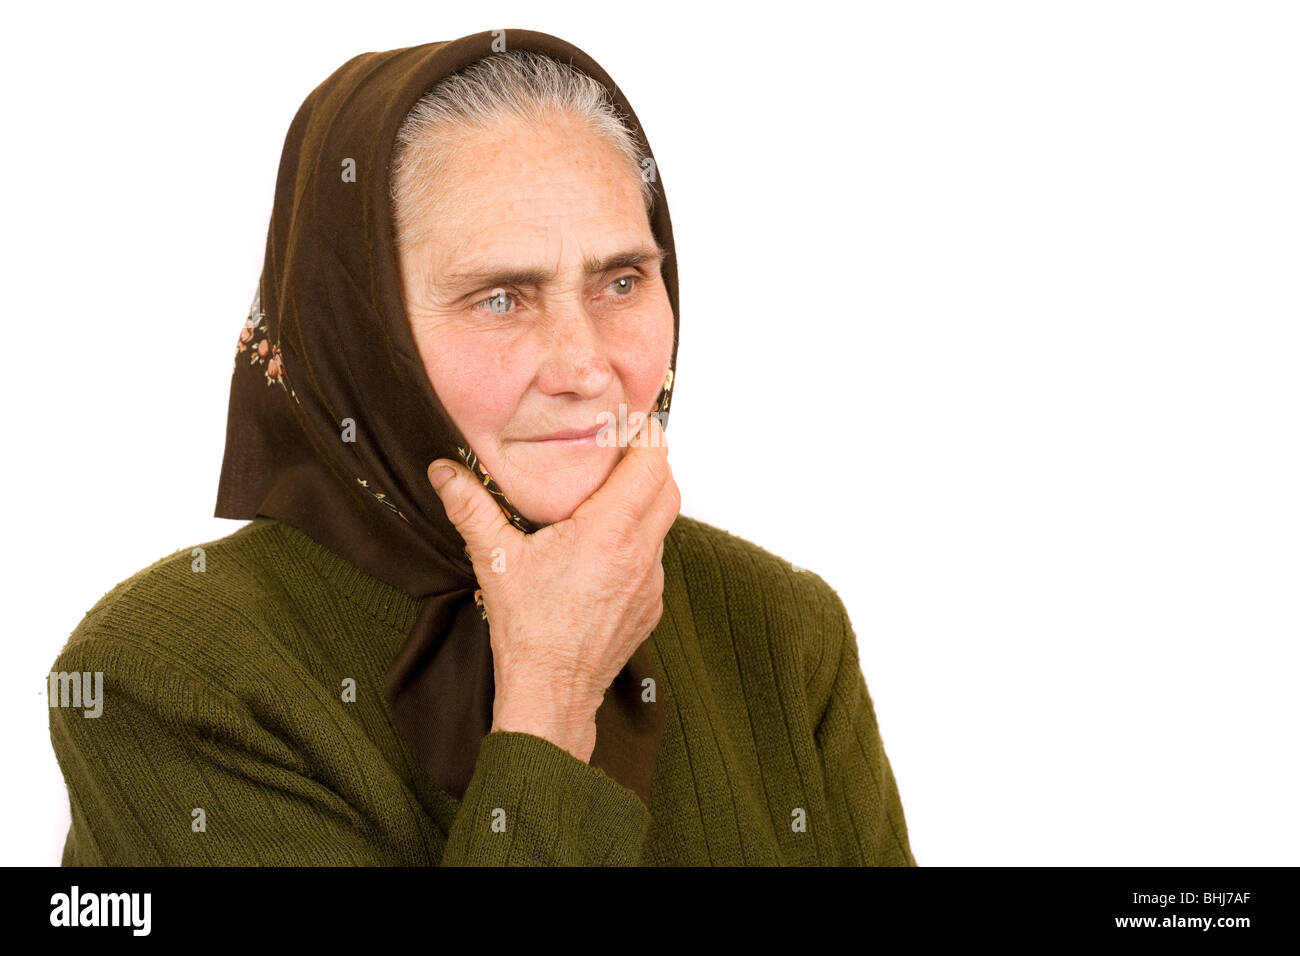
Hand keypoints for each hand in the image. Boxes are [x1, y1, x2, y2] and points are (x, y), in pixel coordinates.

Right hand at [426, 413, 678, 762]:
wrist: (551, 694)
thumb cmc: (528, 631)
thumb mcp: (495, 559)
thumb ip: (471, 507)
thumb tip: (445, 472)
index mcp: (610, 531)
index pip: (652, 463)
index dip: (645, 435)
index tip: (629, 421)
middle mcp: (640, 553)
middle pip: (667, 487)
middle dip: (649, 462)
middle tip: (619, 449)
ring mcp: (651, 582)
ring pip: (664, 524)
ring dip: (644, 503)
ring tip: (607, 495)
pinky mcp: (651, 605)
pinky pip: (654, 559)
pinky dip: (638, 541)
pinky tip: (603, 547)